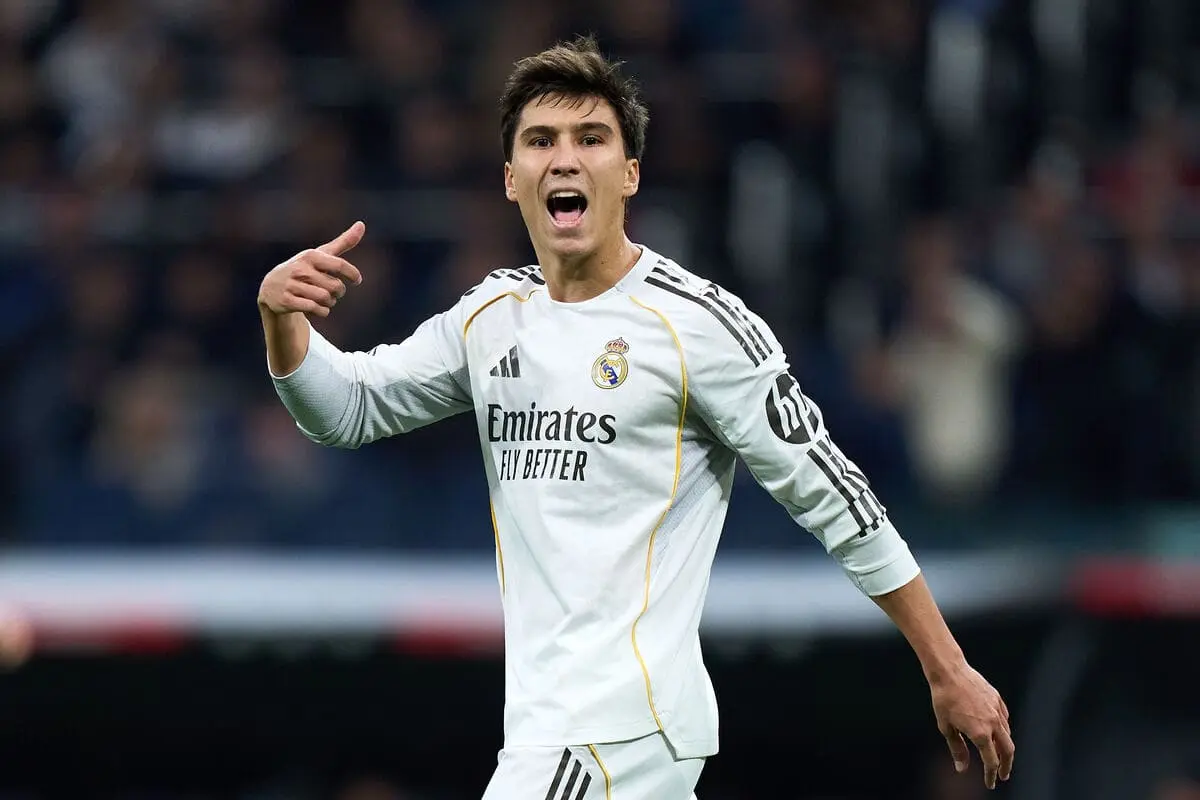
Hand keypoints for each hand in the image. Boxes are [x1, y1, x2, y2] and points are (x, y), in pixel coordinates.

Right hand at [258, 221, 365, 317]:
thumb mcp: (320, 254)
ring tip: (326, 300)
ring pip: (326, 299)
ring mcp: (291, 285)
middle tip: (334, 292)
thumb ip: (343, 242)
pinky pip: (315, 309)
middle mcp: (300, 269)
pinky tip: (318, 308)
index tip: (357, 280)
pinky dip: (322, 311)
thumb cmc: (303, 268)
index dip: (352, 274)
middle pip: (335, 286)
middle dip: (339, 292)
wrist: (271, 287)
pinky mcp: (286, 301)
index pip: (339, 265)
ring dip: (330, 303)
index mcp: (310, 256)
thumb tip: (362, 224)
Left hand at [930, 662, 1014, 789]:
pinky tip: (998, 731)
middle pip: (1008, 750)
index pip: (991, 761)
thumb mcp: (946, 727)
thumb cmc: (943, 699)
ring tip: (999, 754)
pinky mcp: (997, 699)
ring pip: (1008, 734)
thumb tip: (962, 768)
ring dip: (1005, 747)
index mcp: (980, 733)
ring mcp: (997, 710)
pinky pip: (1005, 719)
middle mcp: (993, 723)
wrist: (949, 671)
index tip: (990, 783)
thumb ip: (957, 748)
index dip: (991, 775)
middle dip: (1006, 765)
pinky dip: (1004, 729)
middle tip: (1003, 775)